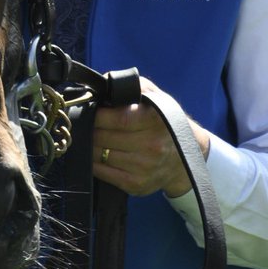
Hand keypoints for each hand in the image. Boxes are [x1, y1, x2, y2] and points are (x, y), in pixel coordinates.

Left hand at [91, 77, 210, 197]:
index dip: (98, 115)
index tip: (89, 110)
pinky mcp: (136, 184)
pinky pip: (103, 173)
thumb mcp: (155, 97)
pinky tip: (93, 154)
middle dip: (88, 129)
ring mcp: (144, 167)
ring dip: (88, 145)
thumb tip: (104, 84)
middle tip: (82, 123)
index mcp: (154, 121)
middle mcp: (151, 146)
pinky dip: (92, 162)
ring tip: (87, 136)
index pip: (118, 119)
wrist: (185, 158)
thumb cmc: (164, 122)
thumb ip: (131, 86)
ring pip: (99, 154)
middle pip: (104, 137)